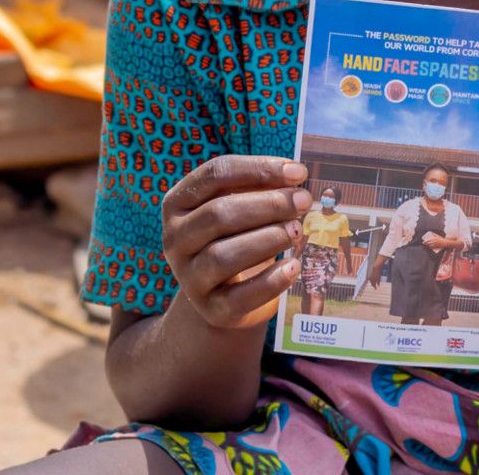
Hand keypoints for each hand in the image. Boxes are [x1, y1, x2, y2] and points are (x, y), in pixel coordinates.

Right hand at [160, 155, 309, 329]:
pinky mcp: (211, 309)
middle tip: (303, 201)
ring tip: (297, 231)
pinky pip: (239, 297)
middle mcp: (175, 239)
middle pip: (218, 214)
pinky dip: (270, 281)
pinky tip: (293, 266)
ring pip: (223, 256)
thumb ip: (261, 189)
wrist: (226, 294)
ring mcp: (189, 277)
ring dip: (267, 239)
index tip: (298, 172)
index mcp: (178, 203)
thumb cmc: (237, 237)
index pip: (215, 174)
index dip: (259, 169)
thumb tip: (295, 176)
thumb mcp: (242, 208)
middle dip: (268, 205)